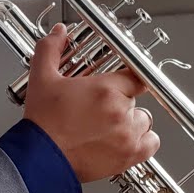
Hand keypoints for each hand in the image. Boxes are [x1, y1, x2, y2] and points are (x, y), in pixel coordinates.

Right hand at [23, 23, 160, 182]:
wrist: (41, 159)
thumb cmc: (43, 124)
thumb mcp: (42, 78)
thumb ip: (50, 49)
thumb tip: (59, 33)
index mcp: (105, 90)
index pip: (135, 75)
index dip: (129, 78)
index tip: (124, 81)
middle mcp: (120, 111)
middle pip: (135, 99)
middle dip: (120, 101)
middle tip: (100, 107)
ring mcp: (127, 135)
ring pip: (144, 120)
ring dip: (132, 121)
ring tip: (110, 124)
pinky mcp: (129, 155)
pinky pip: (151, 143)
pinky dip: (144, 141)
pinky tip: (126, 138)